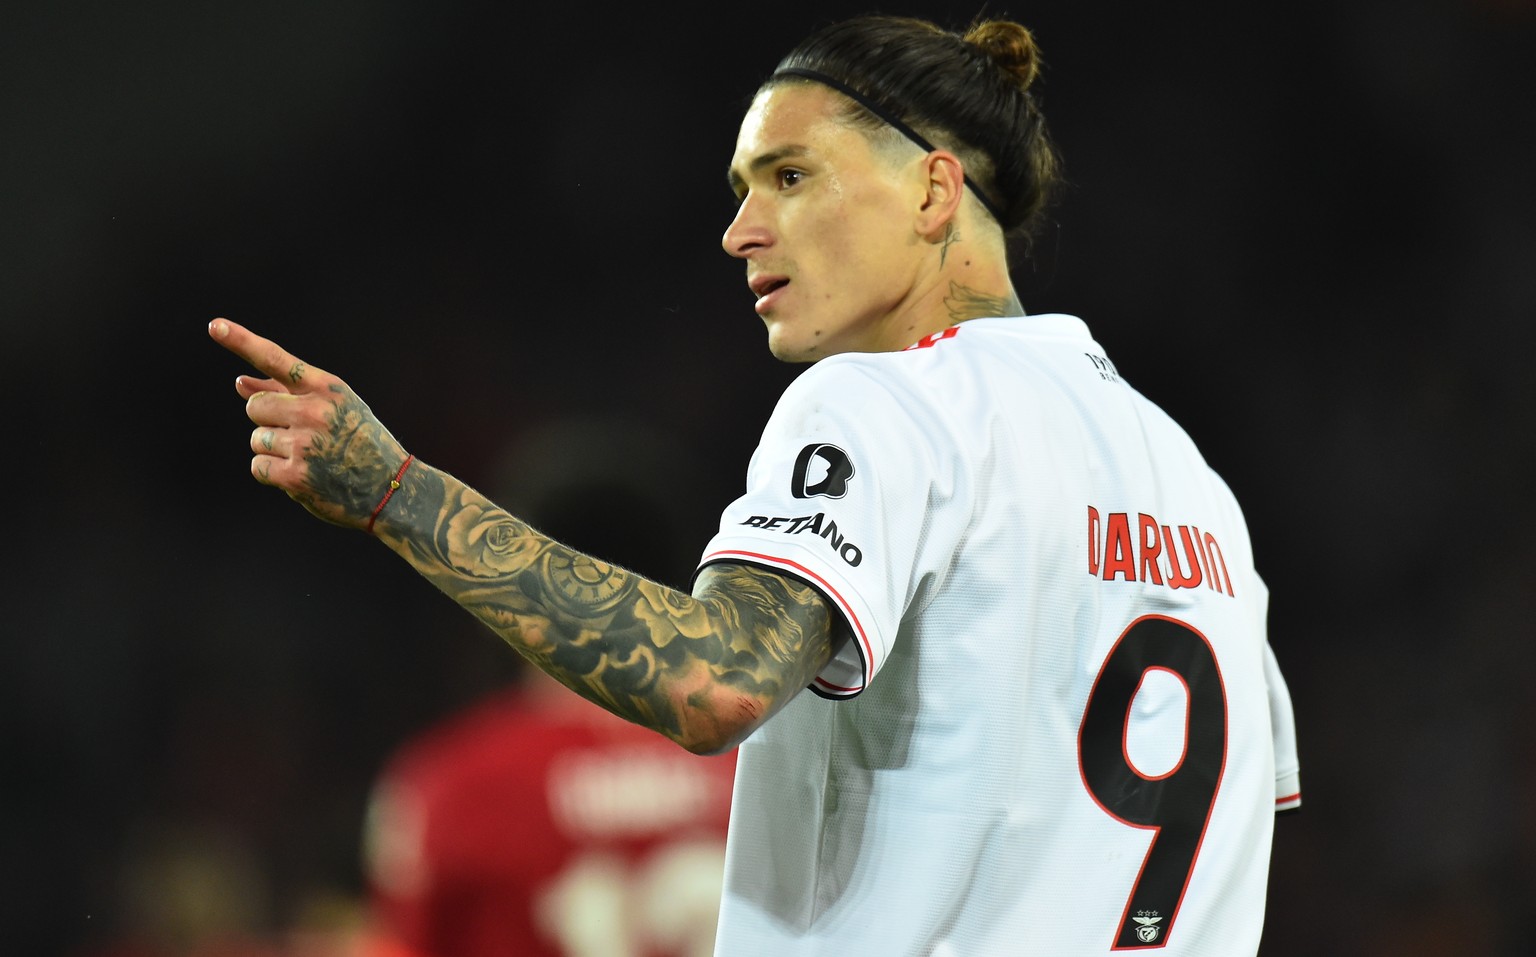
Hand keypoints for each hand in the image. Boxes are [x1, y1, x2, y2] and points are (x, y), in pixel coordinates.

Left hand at [210, 318, 407, 529]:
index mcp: (326, 388)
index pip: (276, 359)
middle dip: (268, 420)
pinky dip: (272, 473)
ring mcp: (304, 444)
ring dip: (273, 449)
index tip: (215, 326)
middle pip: (254, 405)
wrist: (391, 489)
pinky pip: (257, 466)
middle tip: (302, 435)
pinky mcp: (295, 476)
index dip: (242, 342)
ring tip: (309, 457)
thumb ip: (287, 393)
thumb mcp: (335, 408)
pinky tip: (302, 475)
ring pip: (255, 438)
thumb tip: (239, 382)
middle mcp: (314, 412)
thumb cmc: (360, 442)